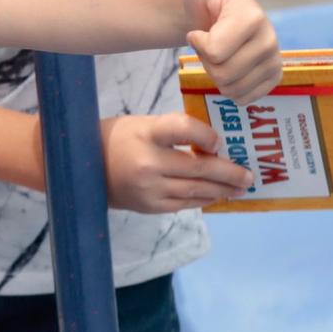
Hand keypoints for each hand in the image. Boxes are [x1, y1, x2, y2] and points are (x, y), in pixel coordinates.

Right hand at [102, 112, 253, 212]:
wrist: (84, 170)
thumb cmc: (119, 139)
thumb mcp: (142, 125)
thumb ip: (175, 131)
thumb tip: (214, 145)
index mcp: (144, 133)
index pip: (183, 128)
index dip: (205, 135)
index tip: (218, 142)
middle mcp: (147, 163)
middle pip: (197, 168)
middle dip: (228, 173)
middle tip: (249, 175)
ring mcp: (149, 189)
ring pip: (196, 190)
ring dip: (222, 190)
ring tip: (240, 188)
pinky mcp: (150, 206)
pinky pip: (185, 204)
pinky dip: (203, 199)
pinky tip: (216, 195)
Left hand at [182, 0, 280, 103]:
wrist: (216, 16)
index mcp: (252, 15)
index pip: (215, 50)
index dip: (199, 43)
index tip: (199, 29)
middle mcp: (270, 38)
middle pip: (223, 73)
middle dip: (208, 61)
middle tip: (210, 43)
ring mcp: (275, 60)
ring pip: (233, 88)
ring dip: (218, 76)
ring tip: (220, 54)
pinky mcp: (275, 78)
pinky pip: (246, 99)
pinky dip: (232, 89)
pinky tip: (231, 68)